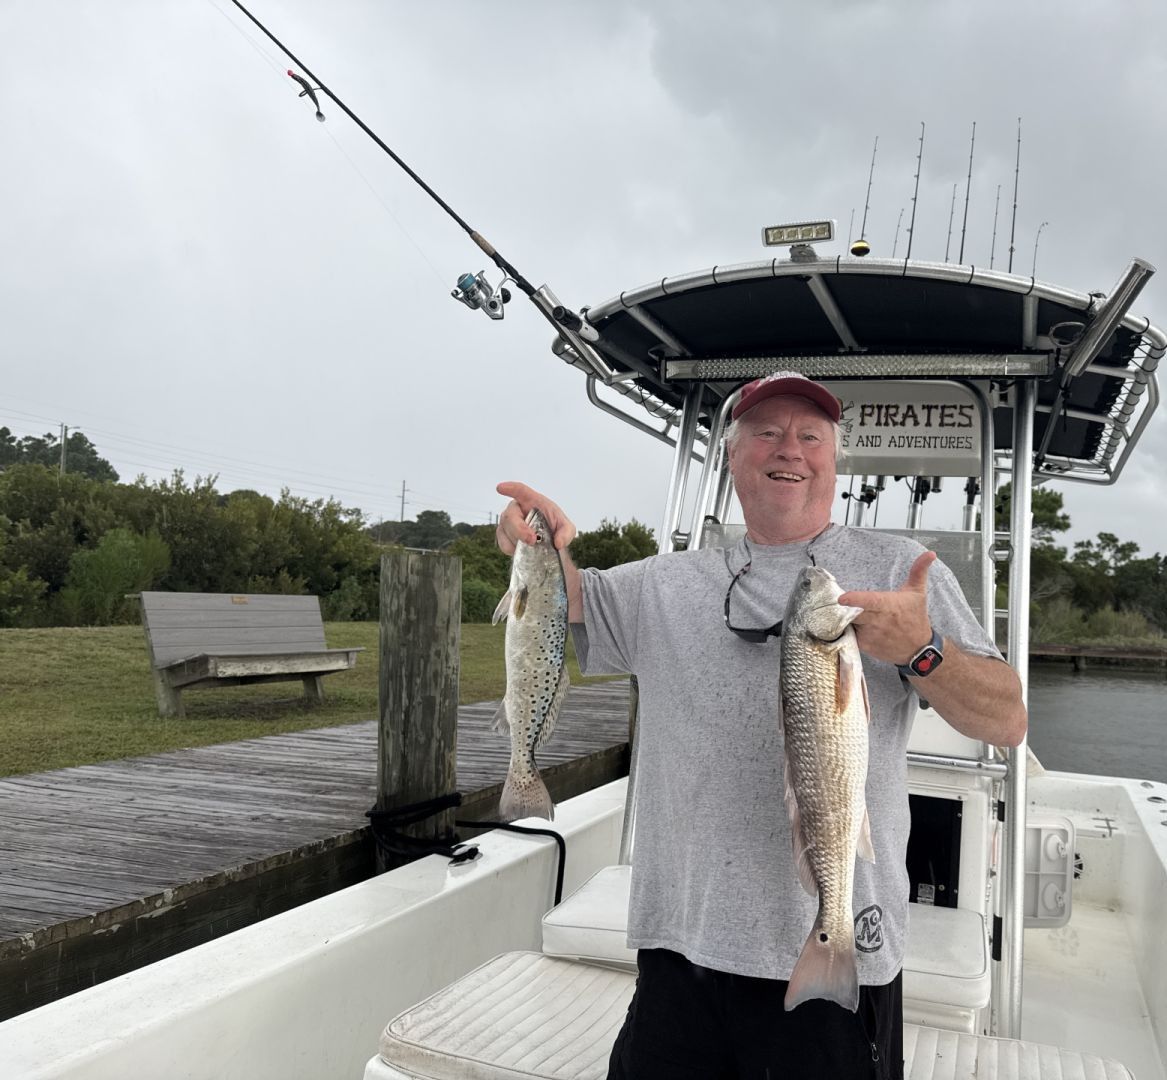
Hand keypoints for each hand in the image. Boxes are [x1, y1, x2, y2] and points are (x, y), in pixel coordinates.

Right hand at [495, 481, 576, 554]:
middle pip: (510, 515)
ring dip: (518, 541)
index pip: (520, 491)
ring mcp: (508, 523)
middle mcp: (517, 510)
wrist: (548, 544)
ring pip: (505, 531)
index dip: (510, 488)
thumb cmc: (555, 528)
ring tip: (532, 547)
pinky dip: (513, 550)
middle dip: (519, 529)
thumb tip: (558, 542)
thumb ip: (566, 533)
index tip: (500, 488)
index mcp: (532, 501)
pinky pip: (503, 544)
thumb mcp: (567, 529)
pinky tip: (523, 550)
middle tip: (532, 540)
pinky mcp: (504, 536)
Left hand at [837, 551, 936, 665]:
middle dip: (843, 609)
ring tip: (844, 613)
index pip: (870, 602)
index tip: (841, 598)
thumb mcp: (918, 593)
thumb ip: (919, 571)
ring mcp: (870, 635)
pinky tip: (851, 625)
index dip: (855, 599)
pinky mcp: (865, 646)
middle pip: (853, 613)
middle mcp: (878, 621)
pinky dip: (847, 630)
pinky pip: (849, 635)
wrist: (918, 650)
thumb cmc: (916, 618)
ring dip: (844, 618)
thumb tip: (930, 553)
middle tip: (836, 604)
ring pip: (849, 624)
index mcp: (888, 605)